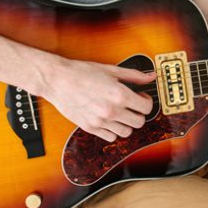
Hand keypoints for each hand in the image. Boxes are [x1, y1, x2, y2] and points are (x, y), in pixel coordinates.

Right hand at [41, 58, 155, 141]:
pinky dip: (113, 130)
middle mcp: (112, 110)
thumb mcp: (112, 70)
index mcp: (120, 95)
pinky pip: (111, 137)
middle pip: (139, 122)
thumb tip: (151, 76)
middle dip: (139, 113)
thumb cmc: (82, 72)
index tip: (141, 97)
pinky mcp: (90, 128)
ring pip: (127, 132)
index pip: (146, 107)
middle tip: (133, 105)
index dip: (147, 101)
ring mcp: (101, 121)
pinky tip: (109, 119)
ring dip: (127, 123)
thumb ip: (134, 75)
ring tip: (121, 112)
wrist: (57, 80)